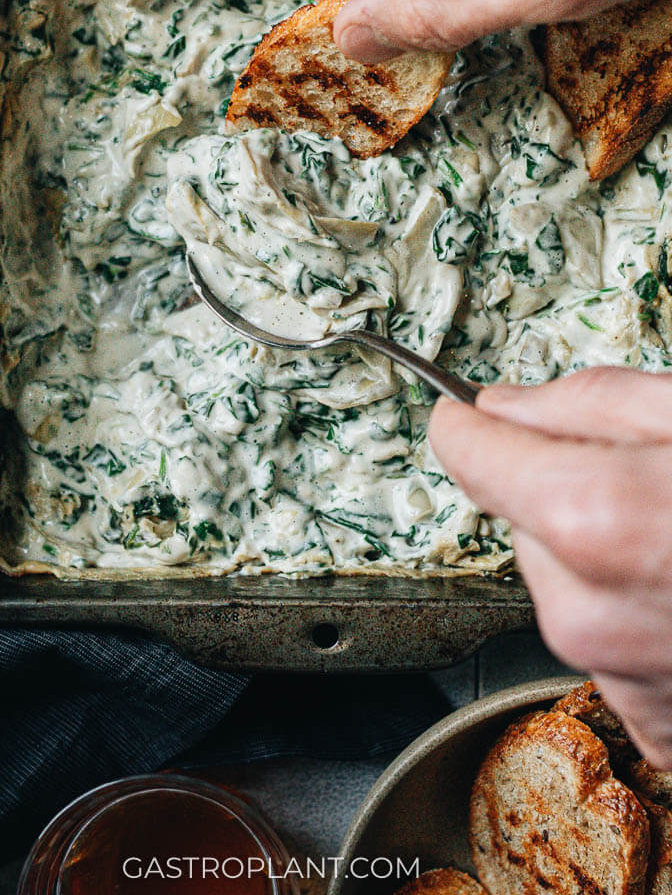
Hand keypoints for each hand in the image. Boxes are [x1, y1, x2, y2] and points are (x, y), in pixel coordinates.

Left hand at [429, 368, 671, 767]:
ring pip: (562, 578)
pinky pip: (605, 637)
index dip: (471, 423)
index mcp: (592, 519)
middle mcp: (586, 611)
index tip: (470, 411)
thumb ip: (592, 401)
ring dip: (602, 548)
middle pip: (521, 517)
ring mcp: (620, 676)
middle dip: (562, 485)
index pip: (469, 454)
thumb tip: (506, 405)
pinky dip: (635, 608)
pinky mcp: (658, 720)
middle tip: (652, 474)